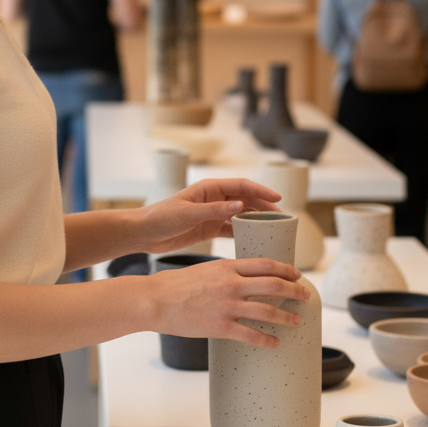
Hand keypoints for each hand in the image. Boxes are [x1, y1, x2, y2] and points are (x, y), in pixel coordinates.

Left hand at [137, 178, 282, 254]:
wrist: (144, 232)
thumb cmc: (161, 217)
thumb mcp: (187, 213)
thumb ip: (213, 210)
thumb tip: (239, 205)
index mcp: (208, 188)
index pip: (241, 186)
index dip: (261, 191)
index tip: (278, 199)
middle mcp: (213, 198)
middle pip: (245, 200)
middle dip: (264, 207)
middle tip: (283, 219)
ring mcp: (213, 213)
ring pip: (241, 214)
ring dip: (257, 220)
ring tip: (274, 230)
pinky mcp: (210, 228)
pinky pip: (232, 228)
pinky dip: (245, 233)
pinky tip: (256, 241)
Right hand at [149, 257, 311, 347]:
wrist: (156, 299)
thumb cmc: (175, 284)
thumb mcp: (204, 269)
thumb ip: (224, 274)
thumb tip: (242, 280)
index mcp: (226, 266)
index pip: (265, 264)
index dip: (286, 269)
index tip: (297, 274)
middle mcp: (231, 284)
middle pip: (274, 284)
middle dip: (295, 290)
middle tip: (306, 295)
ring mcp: (227, 305)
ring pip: (268, 310)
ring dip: (287, 316)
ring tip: (298, 321)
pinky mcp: (221, 326)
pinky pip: (252, 335)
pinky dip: (267, 340)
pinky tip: (275, 343)